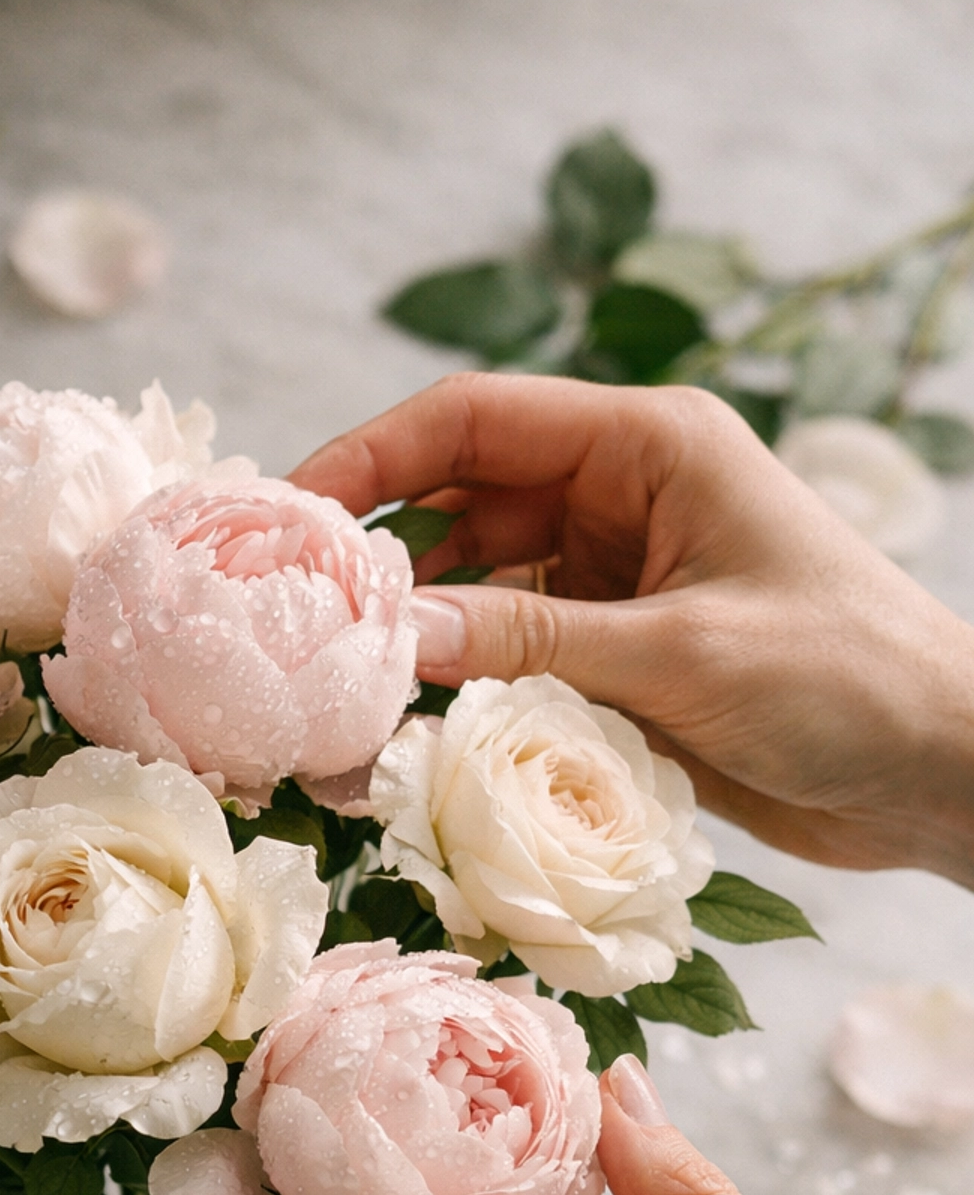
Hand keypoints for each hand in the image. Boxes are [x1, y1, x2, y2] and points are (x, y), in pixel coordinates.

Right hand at [288, 375, 973, 886]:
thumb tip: (390, 635)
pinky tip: (405, 736)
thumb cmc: (847, 679)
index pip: (473, 422)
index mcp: (647, 446)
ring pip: (474, 594)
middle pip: (457, 506)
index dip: (370, 457)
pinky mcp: (616, 663)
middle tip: (287, 623)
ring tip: (333, 694)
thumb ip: (533, 640)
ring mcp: (613, 585)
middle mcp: (619, 502)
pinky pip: (509, 663)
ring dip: (414, 641)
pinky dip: (459, 695)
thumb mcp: (683, 653)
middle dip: (377, 561)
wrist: (940, 772)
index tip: (285, 515)